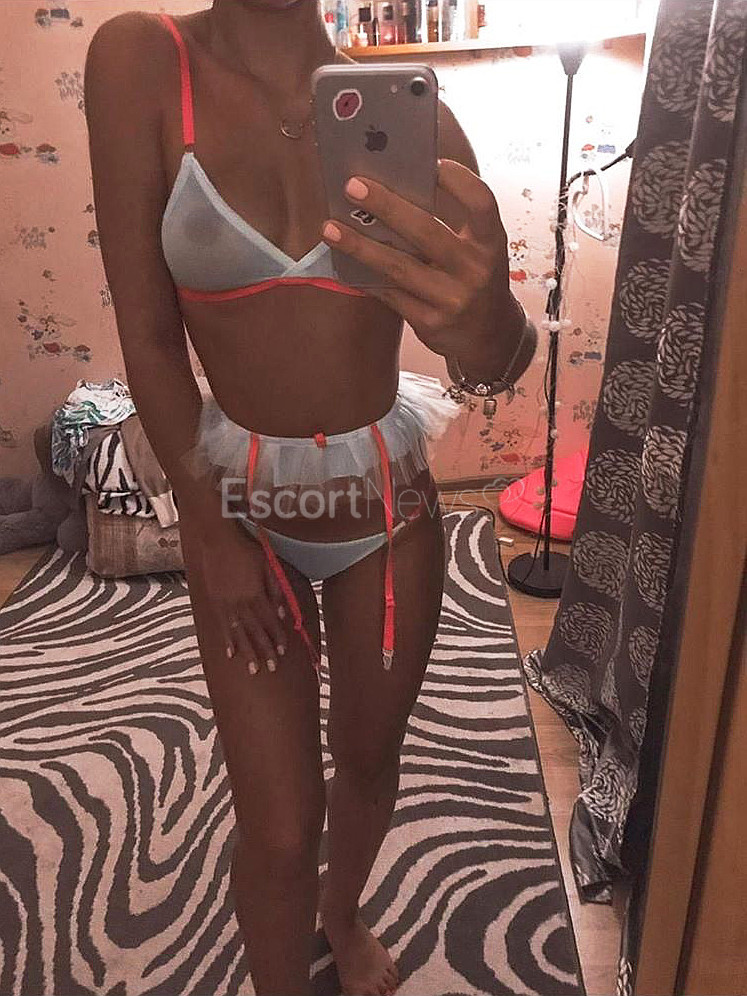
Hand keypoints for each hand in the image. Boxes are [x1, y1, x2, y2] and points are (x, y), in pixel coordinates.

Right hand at [182, 506, 287, 676]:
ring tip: (253, 669)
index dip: (278, 636)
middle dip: (265, 651)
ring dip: (247, 652)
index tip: (284, 651)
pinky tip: (231, 654)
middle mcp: (240, 603)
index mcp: (255, 594)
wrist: (218, 540)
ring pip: (239, 633)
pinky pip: (221, 626)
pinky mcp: (214, 602)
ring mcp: (226, 604)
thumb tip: (283, 612)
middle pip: (255, 631)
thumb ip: (276, 589)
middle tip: (272, 668)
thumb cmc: (246, 550)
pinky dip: (227, 641)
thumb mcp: (267, 565)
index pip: (270, 621)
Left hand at [320, 159, 516, 359]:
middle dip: (386, 206)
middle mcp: (475, 271)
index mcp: (491, 243)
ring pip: (398, 267)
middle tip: (352, 186)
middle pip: (426, 231)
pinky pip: (389, 295)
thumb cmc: (474, 277)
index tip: (430, 164)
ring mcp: (452, 299)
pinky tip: (341, 263)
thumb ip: (449, 224)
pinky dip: (363, 277)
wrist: (490, 335)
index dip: (458, 180)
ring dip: (360, 246)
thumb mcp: (477, 250)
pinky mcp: (430, 323)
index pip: (481, 203)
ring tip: (330, 228)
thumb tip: (392, 189)